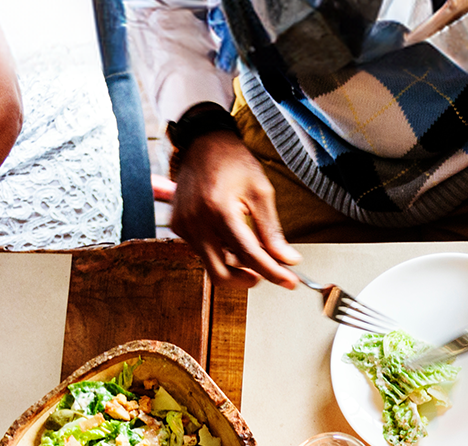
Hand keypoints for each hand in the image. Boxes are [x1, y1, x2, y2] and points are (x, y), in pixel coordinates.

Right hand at [171, 131, 300, 288]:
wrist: (203, 142)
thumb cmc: (233, 162)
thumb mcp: (261, 192)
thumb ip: (272, 230)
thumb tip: (288, 260)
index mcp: (219, 211)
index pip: (249, 256)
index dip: (273, 273)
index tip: (290, 281)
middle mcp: (196, 222)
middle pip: (221, 274)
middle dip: (247, 280)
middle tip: (267, 274)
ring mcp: (183, 225)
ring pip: (211, 263)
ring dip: (234, 263)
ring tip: (251, 245)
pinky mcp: (178, 226)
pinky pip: (202, 250)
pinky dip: (220, 251)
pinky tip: (232, 235)